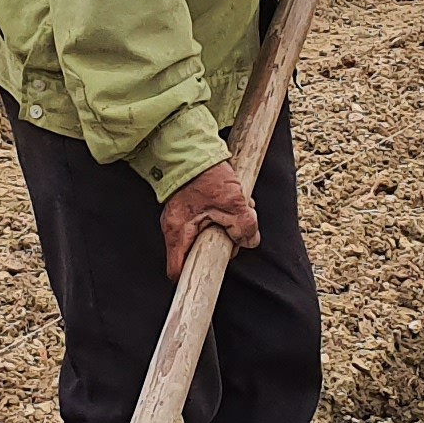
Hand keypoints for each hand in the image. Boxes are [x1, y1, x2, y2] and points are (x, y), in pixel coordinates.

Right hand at [159, 159, 260, 279]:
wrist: (193, 147)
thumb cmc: (206, 175)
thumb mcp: (233, 203)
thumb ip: (244, 227)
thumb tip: (249, 241)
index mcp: (178, 232)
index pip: (178, 270)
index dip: (195, 275)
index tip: (211, 273)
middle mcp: (174, 228)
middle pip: (198, 253)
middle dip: (221, 245)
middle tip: (235, 232)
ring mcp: (180, 217)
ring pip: (206, 235)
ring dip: (225, 227)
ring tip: (237, 210)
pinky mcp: (189, 207)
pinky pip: (207, 220)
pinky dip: (222, 215)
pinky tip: (234, 202)